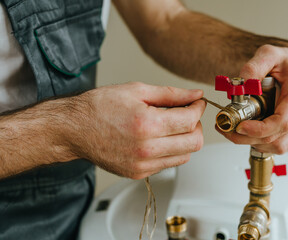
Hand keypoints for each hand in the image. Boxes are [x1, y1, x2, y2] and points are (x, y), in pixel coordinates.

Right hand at [66, 82, 205, 178]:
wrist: (75, 129)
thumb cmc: (100, 107)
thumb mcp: (137, 91)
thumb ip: (171, 94)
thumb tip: (195, 95)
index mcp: (147, 124)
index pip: (190, 120)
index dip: (198, 108)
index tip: (196, 102)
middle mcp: (146, 149)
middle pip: (194, 143)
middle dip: (196, 126)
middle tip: (187, 114)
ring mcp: (142, 164)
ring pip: (184, 156)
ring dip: (185, 139)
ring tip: (171, 126)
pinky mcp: (138, 173)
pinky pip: (168, 164)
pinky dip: (170, 150)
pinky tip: (158, 138)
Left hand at [216, 44, 287, 153]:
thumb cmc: (286, 62)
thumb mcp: (269, 54)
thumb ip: (254, 66)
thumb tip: (243, 83)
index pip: (283, 121)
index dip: (260, 129)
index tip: (240, 127)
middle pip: (276, 138)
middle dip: (247, 137)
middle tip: (226, 128)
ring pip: (276, 146)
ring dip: (252, 141)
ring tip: (234, 129)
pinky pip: (277, 145)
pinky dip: (259, 142)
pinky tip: (248, 132)